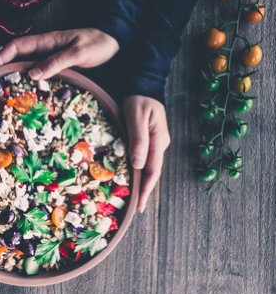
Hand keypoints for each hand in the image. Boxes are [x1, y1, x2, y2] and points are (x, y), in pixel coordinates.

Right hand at [0, 29, 118, 78]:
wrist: (115, 44)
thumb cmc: (97, 44)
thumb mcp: (77, 52)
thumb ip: (55, 62)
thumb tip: (31, 74)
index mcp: (46, 42)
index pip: (16, 46)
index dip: (0, 56)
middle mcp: (44, 51)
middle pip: (15, 58)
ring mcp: (49, 60)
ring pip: (24, 68)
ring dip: (11, 78)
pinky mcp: (56, 70)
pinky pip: (37, 76)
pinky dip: (27, 85)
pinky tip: (23, 97)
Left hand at [123, 96, 170, 212]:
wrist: (143, 85)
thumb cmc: (138, 99)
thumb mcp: (136, 116)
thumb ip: (138, 139)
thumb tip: (138, 165)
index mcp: (159, 140)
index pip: (153, 170)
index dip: (147, 189)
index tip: (140, 204)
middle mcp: (160, 144)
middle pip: (153, 172)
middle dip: (146, 191)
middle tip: (137, 209)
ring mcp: (155, 143)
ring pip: (150, 168)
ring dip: (143, 183)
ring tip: (135, 199)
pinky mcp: (148, 141)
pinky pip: (145, 160)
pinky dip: (140, 172)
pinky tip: (134, 180)